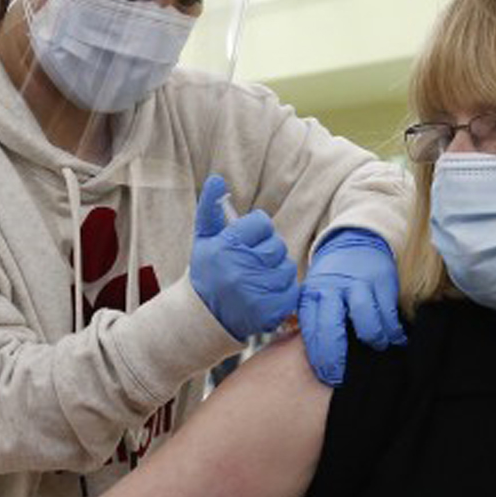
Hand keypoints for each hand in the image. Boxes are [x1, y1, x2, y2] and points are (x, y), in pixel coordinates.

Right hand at [190, 175, 299, 340]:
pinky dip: (284, 292)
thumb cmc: (207, 272)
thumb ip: (210, 208)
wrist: (202, 317)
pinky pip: (292, 290)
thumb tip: (217, 179)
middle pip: (277, 245)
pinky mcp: (269, 312)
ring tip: (257, 280)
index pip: (262, 223)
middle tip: (252, 263)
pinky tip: (265, 294)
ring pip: (287, 267)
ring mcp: (256, 292)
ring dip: (277, 272)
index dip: (256, 231)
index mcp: (225, 247)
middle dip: (268, 252)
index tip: (245, 242)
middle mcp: (240, 270)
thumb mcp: (204, 240)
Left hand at [298, 229, 404, 386]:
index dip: (319, 357)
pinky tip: (395, 338)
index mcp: (312, 294)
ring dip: (373, 340)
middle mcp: (332, 288)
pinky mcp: (381, 281)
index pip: (311, 330)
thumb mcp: (316, 294)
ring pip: (365, 321)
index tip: (327, 376)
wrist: (354, 243)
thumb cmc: (333, 280)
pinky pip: (389, 313)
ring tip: (377, 347)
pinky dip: (393, 330)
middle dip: (336, 357)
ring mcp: (358, 284)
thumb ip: (315, 321)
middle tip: (343, 377)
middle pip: (331, 328)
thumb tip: (318, 361)